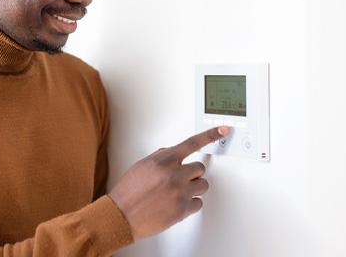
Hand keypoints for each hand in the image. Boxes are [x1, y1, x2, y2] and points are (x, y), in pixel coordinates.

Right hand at [108, 126, 229, 239]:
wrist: (122, 215)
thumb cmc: (129, 191)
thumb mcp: (143, 165)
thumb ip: (162, 156)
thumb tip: (176, 153)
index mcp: (164, 161)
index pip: (192, 143)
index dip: (210, 135)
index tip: (223, 130)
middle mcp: (174, 175)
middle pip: (200, 168)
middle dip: (192, 173)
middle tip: (180, 179)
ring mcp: (180, 192)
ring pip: (203, 185)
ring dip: (193, 187)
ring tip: (177, 192)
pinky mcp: (182, 210)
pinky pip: (199, 203)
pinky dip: (190, 204)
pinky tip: (177, 203)